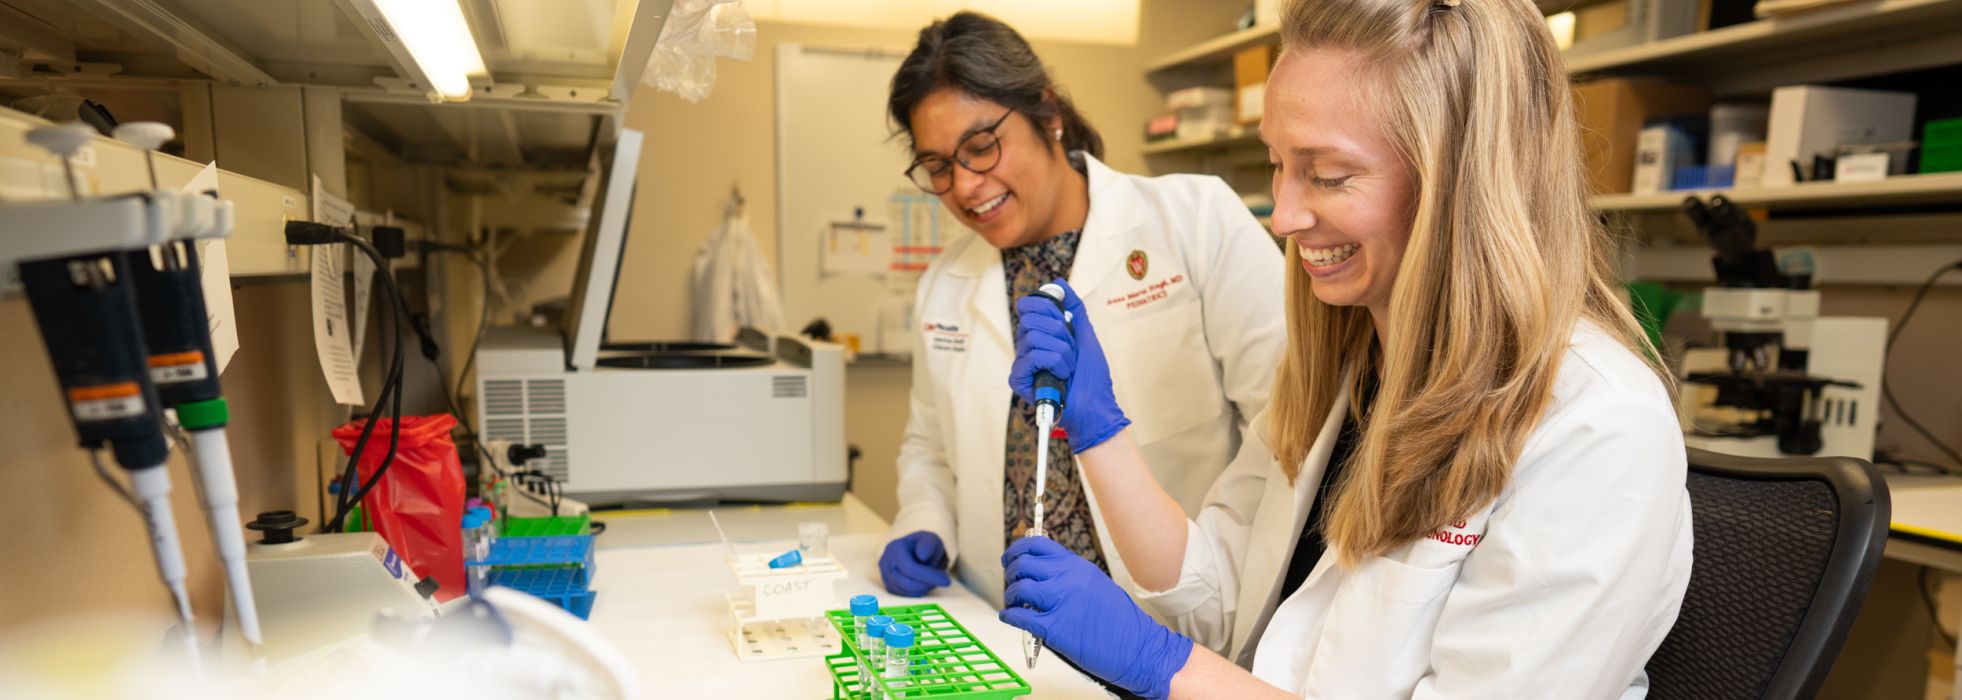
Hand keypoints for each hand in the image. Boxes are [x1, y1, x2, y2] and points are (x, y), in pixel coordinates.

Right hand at [879, 531, 950, 596]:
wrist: (917, 550)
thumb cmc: (925, 545)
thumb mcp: (931, 539)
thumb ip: (928, 544)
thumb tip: (922, 555)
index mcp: (894, 548)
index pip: (910, 568)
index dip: (928, 576)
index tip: (946, 580)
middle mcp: (886, 562)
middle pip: (907, 583)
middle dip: (927, 584)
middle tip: (942, 580)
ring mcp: (885, 575)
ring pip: (906, 591)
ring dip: (924, 588)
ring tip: (933, 578)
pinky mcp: (889, 585)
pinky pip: (905, 595)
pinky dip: (919, 591)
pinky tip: (925, 582)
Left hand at [999, 537, 1192, 699]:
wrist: (1139, 648)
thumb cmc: (1121, 622)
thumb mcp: (1097, 584)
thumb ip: (1071, 575)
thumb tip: (1044, 573)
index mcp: (1078, 566)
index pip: (1037, 545)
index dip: (1017, 550)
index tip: (1010, 558)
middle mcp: (1068, 578)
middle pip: (1023, 564)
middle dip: (1011, 573)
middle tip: (1011, 582)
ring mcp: (1061, 602)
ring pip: (1019, 589)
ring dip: (1010, 596)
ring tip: (1013, 603)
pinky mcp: (1055, 627)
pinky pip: (1020, 616)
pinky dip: (1010, 616)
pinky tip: (1011, 618)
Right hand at [1010, 279, 1130, 451]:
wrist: (1095, 405)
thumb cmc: (1091, 376)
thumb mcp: (1085, 334)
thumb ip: (1073, 307)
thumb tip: (1059, 283)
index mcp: (1040, 333)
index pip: (1029, 304)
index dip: (1048, 309)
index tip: (1064, 324)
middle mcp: (1027, 345)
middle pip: (1031, 318)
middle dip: (1060, 333)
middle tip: (1070, 350)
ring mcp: (1022, 362)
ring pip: (1035, 336)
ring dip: (1062, 352)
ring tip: (1068, 367)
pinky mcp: (1019, 379)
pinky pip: (1034, 356)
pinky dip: (1055, 364)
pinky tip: (1061, 376)